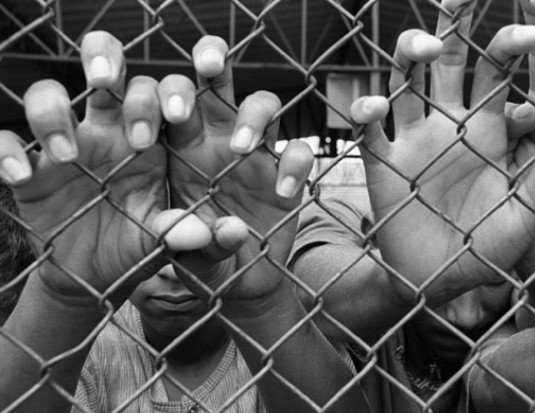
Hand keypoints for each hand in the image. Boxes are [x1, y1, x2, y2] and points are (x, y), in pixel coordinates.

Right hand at [0, 31, 211, 300]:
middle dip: (108, 64)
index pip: (165, 92)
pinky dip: (6, 151)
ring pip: (48, 95)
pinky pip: (5, 142)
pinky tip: (21, 174)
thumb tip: (230, 233)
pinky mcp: (29, 170)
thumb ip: (198, 236)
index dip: (173, 90)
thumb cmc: (143, 246)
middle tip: (107, 82)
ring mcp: (67, 144)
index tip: (178, 116)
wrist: (98, 278)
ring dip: (53, 112)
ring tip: (68, 155)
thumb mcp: (172, 244)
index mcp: (155, 139)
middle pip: (108, 71)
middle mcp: (110, 130)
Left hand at [157, 36, 312, 305]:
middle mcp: (216, 140)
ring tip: (240, 148)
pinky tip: (283, 192)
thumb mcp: (183, 257)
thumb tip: (226, 230)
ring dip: (253, 115)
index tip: (143, 137)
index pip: (163, 102)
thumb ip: (193, 245)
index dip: (150, 101)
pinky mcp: (288, 173)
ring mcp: (256, 153)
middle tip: (206, 68)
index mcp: (177, 148)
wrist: (239, 283)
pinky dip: (295, 164)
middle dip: (211, 61)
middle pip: (215, 80)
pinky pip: (298, 151)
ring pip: (263, 103)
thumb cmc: (199, 260)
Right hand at [350, 0, 534, 305]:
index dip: (512, 43)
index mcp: (488, 129)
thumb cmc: (490, 251)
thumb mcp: (526, 215)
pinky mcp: (382, 162)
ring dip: (410, 56)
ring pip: (405, 81)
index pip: (498, 71)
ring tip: (426, 44)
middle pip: (450, 59)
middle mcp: (449, 124)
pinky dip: (365, 113)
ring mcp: (413, 139)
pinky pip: (369, 130)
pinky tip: (370, 107)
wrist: (440, 281)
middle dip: (454, 23)